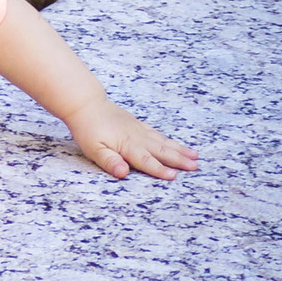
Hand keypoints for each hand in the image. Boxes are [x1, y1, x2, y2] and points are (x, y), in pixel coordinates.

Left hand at [63, 97, 199, 179]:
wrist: (86, 103)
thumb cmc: (87, 128)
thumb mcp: (93, 149)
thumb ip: (109, 161)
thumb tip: (123, 173)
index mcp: (127, 145)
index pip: (146, 160)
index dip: (159, 169)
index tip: (174, 176)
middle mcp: (137, 137)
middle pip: (161, 150)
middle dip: (179, 159)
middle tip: (196, 166)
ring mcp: (138, 129)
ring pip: (162, 141)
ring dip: (179, 149)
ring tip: (195, 156)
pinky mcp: (137, 124)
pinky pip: (157, 133)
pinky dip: (168, 140)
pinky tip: (175, 144)